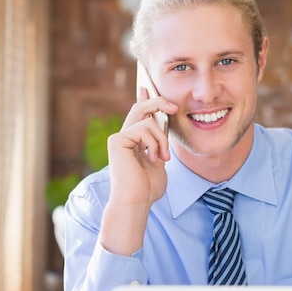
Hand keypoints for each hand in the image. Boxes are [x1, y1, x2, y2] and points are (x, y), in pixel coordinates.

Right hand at [99, 88, 176, 255]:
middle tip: (174, 107)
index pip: (139, 115)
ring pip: (147, 121)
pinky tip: (153, 158)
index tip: (150, 89)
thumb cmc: (148, 188)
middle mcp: (124, 138)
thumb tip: (164, 122)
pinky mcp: (117, 140)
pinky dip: (154, 142)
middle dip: (158, 102)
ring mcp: (119, 138)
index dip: (146, 100)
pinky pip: (143, 129)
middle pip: (140, 108)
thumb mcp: (159, 161)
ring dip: (162, 139)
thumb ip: (159, 143)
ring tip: (163, 157)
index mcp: (133, 142)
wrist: (137, 201)